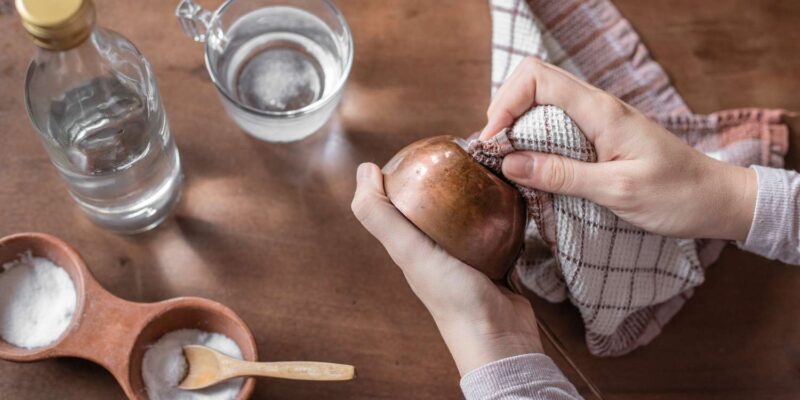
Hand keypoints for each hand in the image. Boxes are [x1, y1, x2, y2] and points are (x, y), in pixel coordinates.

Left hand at [351, 163, 542, 374]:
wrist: (502, 338)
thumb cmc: (453, 297)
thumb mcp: (410, 253)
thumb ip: (382, 217)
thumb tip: (363, 170)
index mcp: (411, 248)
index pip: (399, 201)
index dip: (404, 173)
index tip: (422, 148)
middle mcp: (435, 250)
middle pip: (435, 203)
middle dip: (445, 176)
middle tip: (463, 150)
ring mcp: (467, 256)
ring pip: (467, 213)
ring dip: (475, 190)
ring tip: (489, 164)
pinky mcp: (497, 260)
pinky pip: (497, 226)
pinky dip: (501, 208)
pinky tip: (512, 192)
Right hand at [481, 58, 756, 240]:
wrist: (717, 199)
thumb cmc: (675, 196)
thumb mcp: (616, 191)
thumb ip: (562, 175)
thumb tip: (509, 162)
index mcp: (601, 111)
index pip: (537, 78)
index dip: (505, 102)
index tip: (494, 142)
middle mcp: (598, 105)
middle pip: (534, 81)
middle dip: (505, 109)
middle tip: (496, 151)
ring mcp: (599, 117)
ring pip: (543, 99)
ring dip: (518, 122)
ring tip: (509, 158)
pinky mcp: (601, 133)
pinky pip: (558, 120)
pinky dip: (535, 135)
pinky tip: (533, 162)